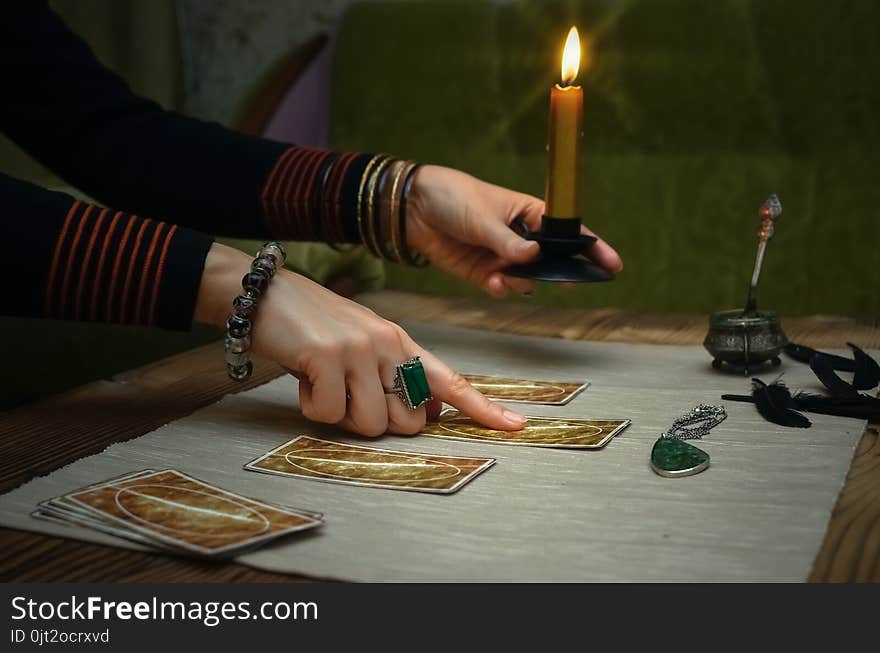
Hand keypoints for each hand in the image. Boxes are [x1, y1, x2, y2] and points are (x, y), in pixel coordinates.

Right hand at [194, 243, 525, 436]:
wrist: (266, 294)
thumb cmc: (313, 325)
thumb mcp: (363, 343)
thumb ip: (394, 374)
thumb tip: (424, 414)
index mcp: (401, 342)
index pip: (450, 381)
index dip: (483, 408)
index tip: (515, 426)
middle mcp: (388, 345)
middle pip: (407, 421)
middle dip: (377, 421)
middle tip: (348, 395)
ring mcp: (360, 350)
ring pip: (371, 423)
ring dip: (342, 416)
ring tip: (323, 383)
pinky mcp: (329, 357)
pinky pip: (331, 414)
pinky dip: (313, 407)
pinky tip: (305, 379)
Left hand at [406, 165, 622, 295]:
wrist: (413, 209)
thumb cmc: (453, 198)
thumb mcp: (482, 217)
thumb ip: (507, 241)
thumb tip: (535, 256)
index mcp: (530, 214)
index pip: (568, 232)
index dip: (591, 247)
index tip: (611, 265)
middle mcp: (522, 238)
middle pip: (552, 262)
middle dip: (556, 275)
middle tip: (560, 283)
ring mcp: (504, 257)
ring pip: (526, 280)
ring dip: (520, 282)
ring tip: (502, 275)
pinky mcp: (483, 273)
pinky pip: (502, 287)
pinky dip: (499, 288)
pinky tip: (489, 281)